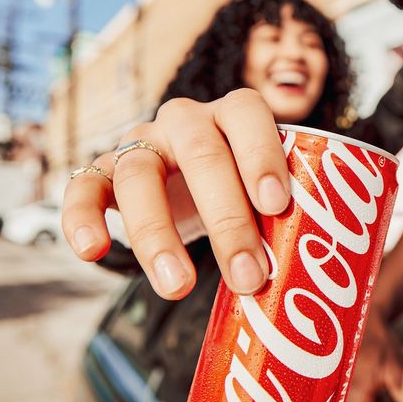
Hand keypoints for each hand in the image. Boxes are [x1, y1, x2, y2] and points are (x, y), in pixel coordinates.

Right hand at [61, 89, 290, 298]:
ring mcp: (140, 143)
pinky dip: (81, 218)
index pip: (247, 114)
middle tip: (249, 277)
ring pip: (139, 175)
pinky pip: (82, 188)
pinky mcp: (103, 172)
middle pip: (200, 154)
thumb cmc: (240, 195)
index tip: (277, 206)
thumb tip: (321, 282)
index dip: (261, 155)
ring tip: (179, 287)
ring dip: (158, 235)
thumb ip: (288, 218)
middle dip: (227, 219)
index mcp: (232, 116)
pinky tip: (92, 252)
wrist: (188, 190)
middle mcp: (184, 121)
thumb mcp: (263, 197)